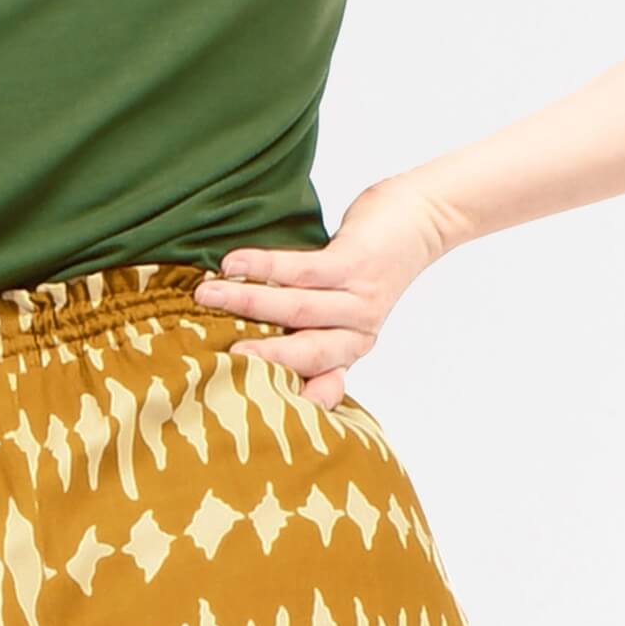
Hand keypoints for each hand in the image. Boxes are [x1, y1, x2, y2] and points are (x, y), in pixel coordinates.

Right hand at [191, 178, 453, 409]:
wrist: (418, 222)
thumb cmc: (366, 268)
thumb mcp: (343, 312)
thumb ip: (309, 336)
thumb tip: (257, 356)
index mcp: (349, 350)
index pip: (318, 383)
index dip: (288, 396)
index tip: (248, 403)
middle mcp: (357, 332)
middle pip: (307, 354)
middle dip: (263, 357)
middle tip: (222, 360)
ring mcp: (359, 298)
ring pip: (297, 308)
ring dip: (247, 302)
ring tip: (207, 294)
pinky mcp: (354, 262)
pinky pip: (302, 269)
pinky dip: (264, 267)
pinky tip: (234, 263)